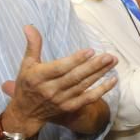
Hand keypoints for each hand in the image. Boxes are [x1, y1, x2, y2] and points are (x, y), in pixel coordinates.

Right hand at [0, 26, 116, 135]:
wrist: (26, 113)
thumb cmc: (27, 84)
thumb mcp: (26, 64)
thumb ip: (33, 45)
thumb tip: (29, 26)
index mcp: (39, 77)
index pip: (60, 68)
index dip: (75, 60)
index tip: (90, 51)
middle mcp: (51, 89)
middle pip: (75, 77)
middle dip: (93, 66)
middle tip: (109, 56)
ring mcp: (62, 100)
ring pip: (84, 85)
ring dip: (100, 74)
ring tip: (113, 61)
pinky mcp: (70, 107)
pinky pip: (88, 99)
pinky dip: (102, 90)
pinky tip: (113, 80)